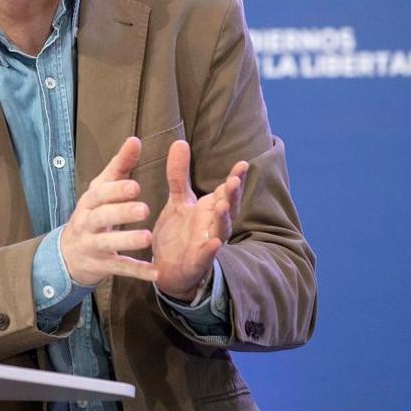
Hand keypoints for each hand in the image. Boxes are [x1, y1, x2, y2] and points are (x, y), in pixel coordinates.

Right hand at [60, 137, 158, 286]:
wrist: (68, 255)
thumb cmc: (92, 214)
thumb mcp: (101, 189)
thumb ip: (119, 166)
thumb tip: (134, 140)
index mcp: (89, 203)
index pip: (99, 194)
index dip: (115, 190)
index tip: (135, 185)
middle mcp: (87, 224)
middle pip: (101, 217)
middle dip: (121, 213)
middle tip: (144, 209)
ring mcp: (93, 246)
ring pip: (108, 244)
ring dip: (128, 241)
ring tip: (148, 237)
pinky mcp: (102, 266)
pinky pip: (119, 268)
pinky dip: (136, 270)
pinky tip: (154, 271)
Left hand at [153, 140, 247, 299]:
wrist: (168, 268)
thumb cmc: (179, 232)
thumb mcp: (178, 200)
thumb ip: (179, 174)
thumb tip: (180, 142)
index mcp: (210, 209)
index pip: (226, 191)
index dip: (235, 179)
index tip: (242, 164)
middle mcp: (213, 225)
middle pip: (228, 208)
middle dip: (232, 195)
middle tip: (233, 181)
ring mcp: (207, 244)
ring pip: (220, 231)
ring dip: (223, 219)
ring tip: (222, 207)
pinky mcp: (197, 262)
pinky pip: (206, 257)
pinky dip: (211, 250)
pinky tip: (215, 243)